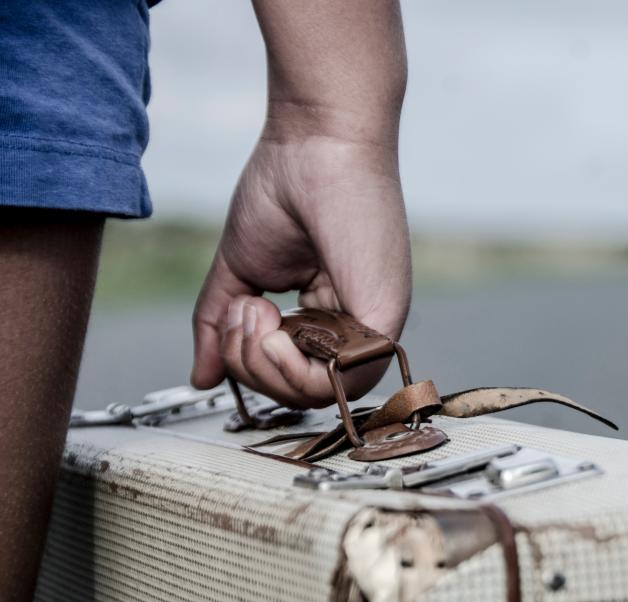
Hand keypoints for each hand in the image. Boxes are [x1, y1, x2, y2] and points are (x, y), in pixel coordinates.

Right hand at [190, 132, 411, 407]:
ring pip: (316, 394)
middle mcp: (355, 325)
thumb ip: (219, 325)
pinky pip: (339, 380)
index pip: (290, 375)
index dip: (251, 362)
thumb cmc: (285, 187)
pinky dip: (290, 365)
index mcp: (329, 315)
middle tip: (243, 313)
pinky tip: (273, 323)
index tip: (238, 312)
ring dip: (263, 365)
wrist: (316, 139)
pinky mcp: (384, 318)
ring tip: (254, 311)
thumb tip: (202, 377)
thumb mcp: (241, 270)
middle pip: (298, 393)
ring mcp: (373, 324)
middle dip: (249, 366)